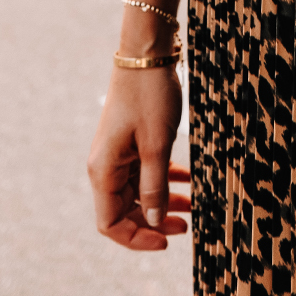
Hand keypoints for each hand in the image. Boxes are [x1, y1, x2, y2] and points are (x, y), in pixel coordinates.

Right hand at [87, 63, 187, 249]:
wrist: (146, 54)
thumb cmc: (149, 96)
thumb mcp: (156, 145)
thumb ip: (154, 187)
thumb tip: (154, 221)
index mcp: (103, 171)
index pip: (111, 224)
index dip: (138, 238)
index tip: (167, 241)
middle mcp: (105, 166)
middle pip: (124, 210)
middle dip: (154, 221)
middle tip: (186, 225)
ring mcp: (117, 153)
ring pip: (137, 191)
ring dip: (162, 201)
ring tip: (192, 207)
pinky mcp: (130, 140)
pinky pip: (144, 171)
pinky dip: (164, 178)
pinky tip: (187, 179)